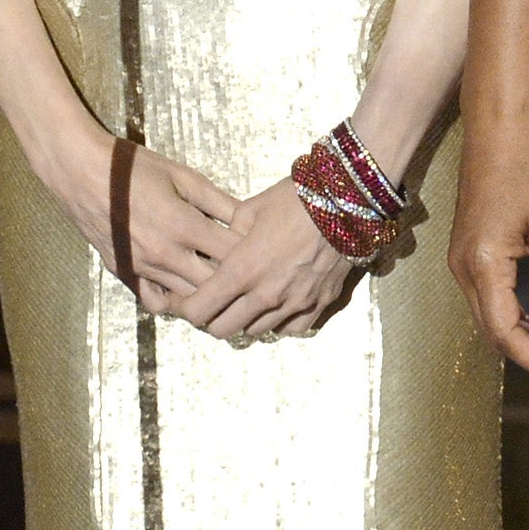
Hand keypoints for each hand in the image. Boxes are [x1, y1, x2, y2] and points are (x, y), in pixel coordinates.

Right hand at [43, 132, 242, 314]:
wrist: (83, 173)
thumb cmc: (135, 168)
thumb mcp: (184, 176)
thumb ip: (218, 201)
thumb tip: (248, 220)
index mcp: (183, 225)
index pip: (232, 254)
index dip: (251, 252)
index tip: (260, 247)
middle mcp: (164, 254)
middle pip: (214, 284)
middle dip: (235, 279)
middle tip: (247, 270)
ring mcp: (143, 269)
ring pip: (188, 298)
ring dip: (208, 292)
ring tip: (222, 282)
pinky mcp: (125, 275)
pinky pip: (156, 303)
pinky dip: (174, 301)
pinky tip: (184, 286)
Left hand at [172, 180, 362, 342]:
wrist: (347, 199)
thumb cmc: (296, 198)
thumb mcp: (250, 209)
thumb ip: (227, 234)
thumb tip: (217, 248)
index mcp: (242, 270)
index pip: (200, 310)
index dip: (184, 309)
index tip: (181, 301)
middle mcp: (266, 295)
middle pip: (223, 330)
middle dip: (210, 319)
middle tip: (210, 303)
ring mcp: (294, 304)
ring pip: (255, 332)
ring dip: (243, 321)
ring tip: (243, 301)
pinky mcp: (319, 304)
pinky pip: (289, 329)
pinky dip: (277, 323)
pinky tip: (275, 305)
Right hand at [448, 119, 528, 377]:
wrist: (499, 128)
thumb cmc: (526, 168)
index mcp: (482, 264)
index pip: (505, 333)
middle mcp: (463, 268)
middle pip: (494, 333)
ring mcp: (462, 259)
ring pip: (490, 318)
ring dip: (524, 337)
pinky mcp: (469, 251)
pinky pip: (488, 299)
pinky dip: (514, 316)